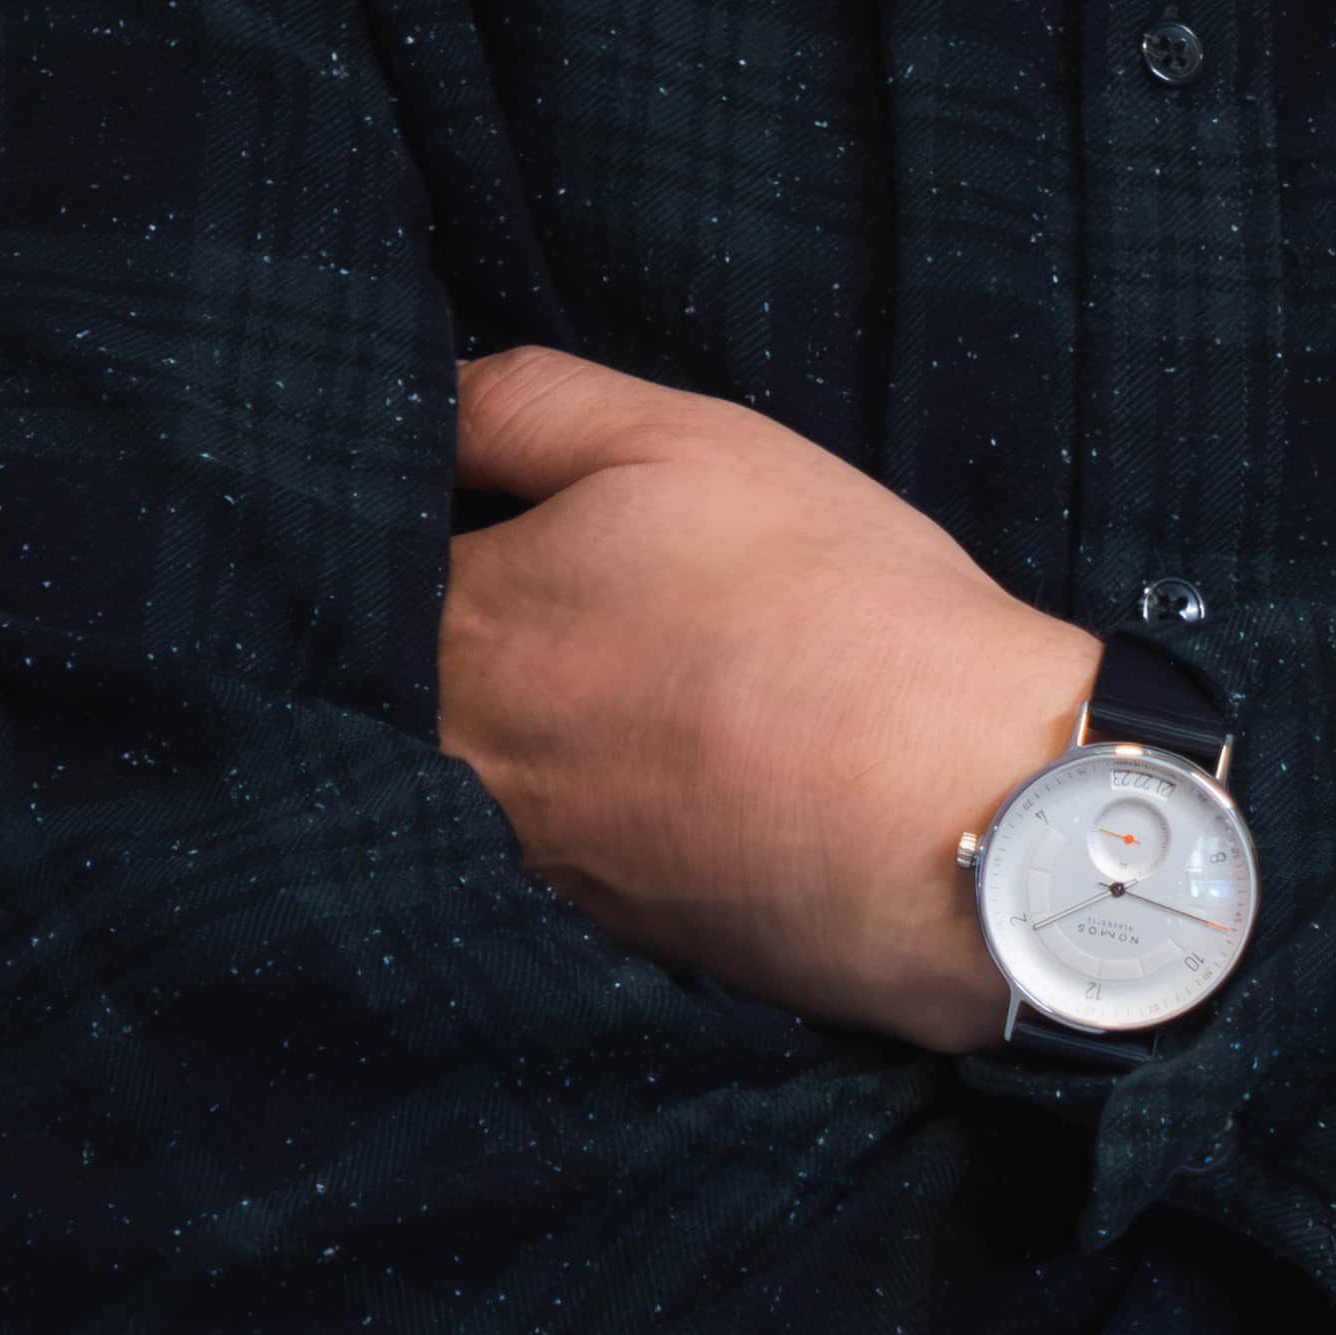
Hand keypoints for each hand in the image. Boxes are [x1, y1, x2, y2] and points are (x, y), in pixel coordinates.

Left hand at [439, 352, 1098, 1048]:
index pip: (371, 565)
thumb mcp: (683, 439)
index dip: (423, 525)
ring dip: (536, 724)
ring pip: (482, 769)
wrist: (964, 813)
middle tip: (580, 595)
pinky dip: (600, 804)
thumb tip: (427, 402)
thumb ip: (524, 405)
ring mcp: (528, 860)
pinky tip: (678, 772)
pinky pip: (559, 849)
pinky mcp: (604, 932)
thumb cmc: (829, 602)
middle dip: (469, 632)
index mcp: (462, 626)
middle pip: (409, 682)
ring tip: (640, 682)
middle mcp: (461, 759)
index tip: (483, 507)